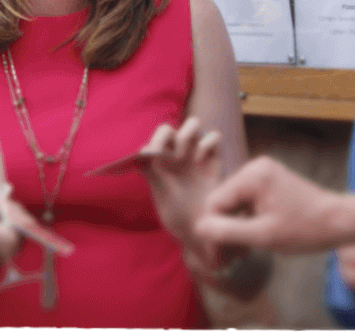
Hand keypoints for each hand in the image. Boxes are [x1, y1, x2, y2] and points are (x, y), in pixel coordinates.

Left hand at [139, 117, 223, 262]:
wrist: (200, 229)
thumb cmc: (176, 213)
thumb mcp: (161, 193)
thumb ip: (151, 172)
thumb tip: (140, 153)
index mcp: (161, 159)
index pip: (156, 137)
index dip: (154, 140)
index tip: (151, 155)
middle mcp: (177, 152)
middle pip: (170, 128)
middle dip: (165, 136)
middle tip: (167, 156)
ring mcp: (196, 154)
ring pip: (193, 124)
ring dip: (186, 134)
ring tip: (183, 157)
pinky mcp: (214, 159)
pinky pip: (214, 136)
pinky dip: (207, 143)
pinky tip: (200, 161)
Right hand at [194, 156, 346, 254]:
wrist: (340, 222)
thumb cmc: (306, 229)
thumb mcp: (263, 236)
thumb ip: (227, 232)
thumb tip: (198, 229)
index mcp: (253, 175)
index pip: (215, 203)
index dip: (213, 233)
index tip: (219, 260)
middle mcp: (255, 168)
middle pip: (222, 202)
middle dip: (223, 231)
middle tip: (229, 261)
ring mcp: (263, 174)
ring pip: (233, 204)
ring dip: (234, 229)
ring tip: (242, 254)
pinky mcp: (270, 183)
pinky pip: (246, 202)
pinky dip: (246, 222)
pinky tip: (251, 240)